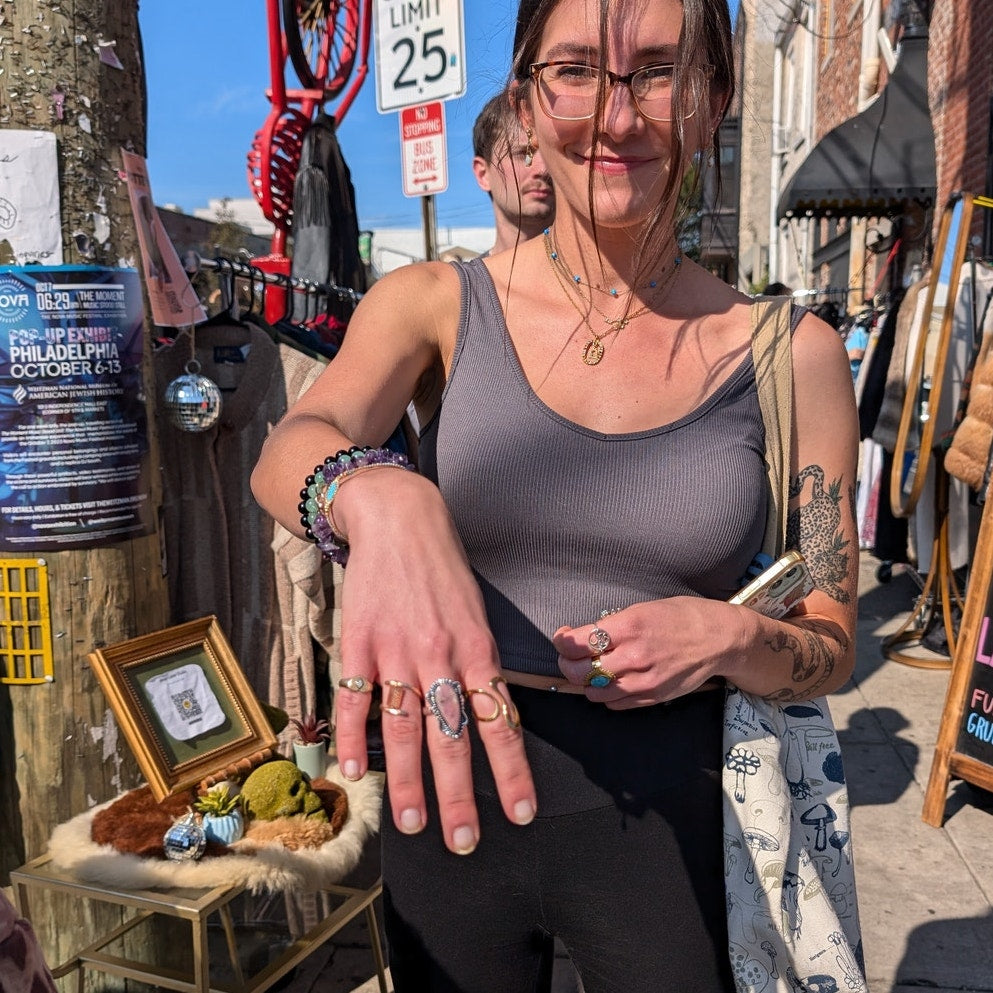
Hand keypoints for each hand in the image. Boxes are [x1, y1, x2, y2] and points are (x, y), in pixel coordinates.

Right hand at [332, 470, 536, 853]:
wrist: (400, 519)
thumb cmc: (444, 570)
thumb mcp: (477, 613)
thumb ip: (479, 666)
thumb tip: (489, 718)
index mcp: (476, 650)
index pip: (498, 723)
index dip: (511, 771)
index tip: (520, 813)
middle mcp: (440, 656)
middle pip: (451, 737)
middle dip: (459, 795)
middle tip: (463, 841)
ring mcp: (396, 651)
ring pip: (404, 728)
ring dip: (408, 781)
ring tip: (413, 824)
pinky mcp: (360, 642)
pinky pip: (356, 699)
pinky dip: (355, 738)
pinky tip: (355, 772)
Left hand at [552, 599, 724, 707]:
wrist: (720, 639)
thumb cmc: (683, 617)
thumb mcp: (643, 609)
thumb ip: (613, 626)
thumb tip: (584, 637)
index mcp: (628, 626)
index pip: (577, 643)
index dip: (562, 641)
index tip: (563, 637)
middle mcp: (633, 656)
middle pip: (579, 672)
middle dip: (567, 664)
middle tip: (571, 656)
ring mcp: (643, 681)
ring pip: (594, 692)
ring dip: (586, 682)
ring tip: (593, 669)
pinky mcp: (653, 697)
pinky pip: (615, 703)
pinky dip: (606, 694)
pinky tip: (613, 680)